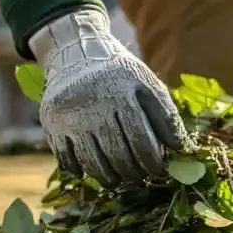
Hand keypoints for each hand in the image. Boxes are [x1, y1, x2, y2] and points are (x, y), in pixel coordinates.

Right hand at [28, 8, 190, 185]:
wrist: (76, 53)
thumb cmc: (118, 74)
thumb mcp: (146, 83)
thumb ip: (165, 114)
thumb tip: (180, 148)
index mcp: (121, 95)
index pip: (141, 140)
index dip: (152, 161)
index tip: (158, 171)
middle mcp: (93, 106)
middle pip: (117, 155)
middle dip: (133, 173)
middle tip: (140, 177)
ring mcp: (70, 116)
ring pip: (92, 162)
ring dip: (109, 177)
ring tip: (119, 178)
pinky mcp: (51, 123)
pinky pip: (66, 159)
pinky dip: (80, 170)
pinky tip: (91, 170)